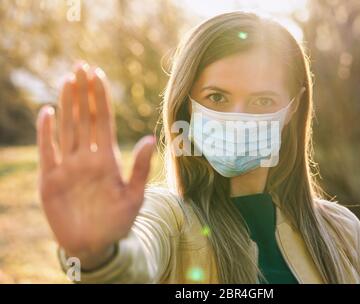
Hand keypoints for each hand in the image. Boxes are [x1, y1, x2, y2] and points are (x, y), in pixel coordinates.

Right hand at [37, 62, 154, 267]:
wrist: (95, 244)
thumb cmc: (117, 222)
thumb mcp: (134, 196)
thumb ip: (140, 167)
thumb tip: (148, 138)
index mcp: (107, 159)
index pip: (103, 121)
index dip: (100, 98)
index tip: (98, 75)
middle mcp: (87, 157)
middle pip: (84, 118)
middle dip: (83, 93)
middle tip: (80, 66)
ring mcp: (68, 166)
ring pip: (67, 128)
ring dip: (67, 104)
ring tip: (67, 80)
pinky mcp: (50, 178)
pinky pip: (48, 150)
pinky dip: (46, 132)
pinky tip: (48, 112)